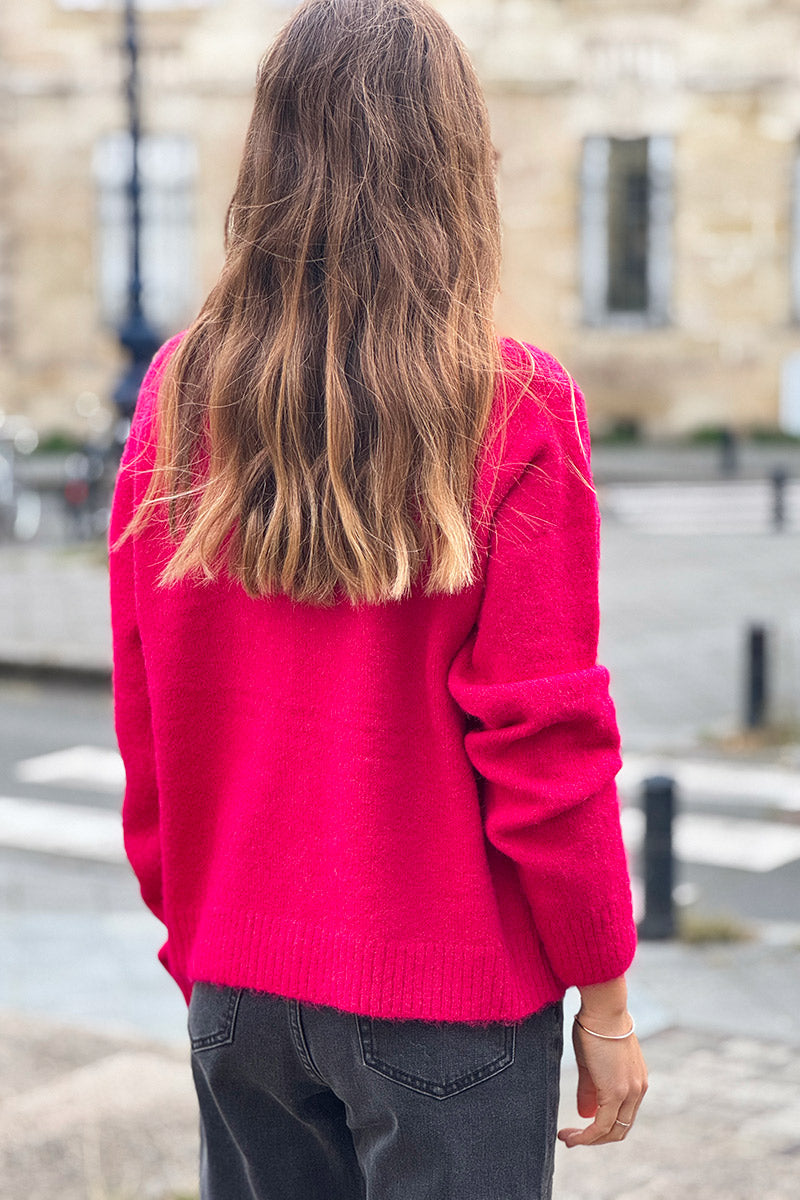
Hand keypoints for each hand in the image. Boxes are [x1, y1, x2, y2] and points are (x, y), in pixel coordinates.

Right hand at [557, 1009, 647, 1147]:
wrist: (603, 1009)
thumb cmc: (595, 1027)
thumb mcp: (592, 1063)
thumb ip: (591, 1090)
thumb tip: (586, 1115)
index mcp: (635, 1081)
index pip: (623, 1116)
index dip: (602, 1128)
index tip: (580, 1128)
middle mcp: (637, 1090)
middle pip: (620, 1129)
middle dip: (595, 1138)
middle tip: (572, 1139)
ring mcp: (630, 1092)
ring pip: (613, 1131)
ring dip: (589, 1140)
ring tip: (568, 1139)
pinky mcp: (617, 1092)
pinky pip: (602, 1125)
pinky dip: (586, 1136)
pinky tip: (570, 1136)